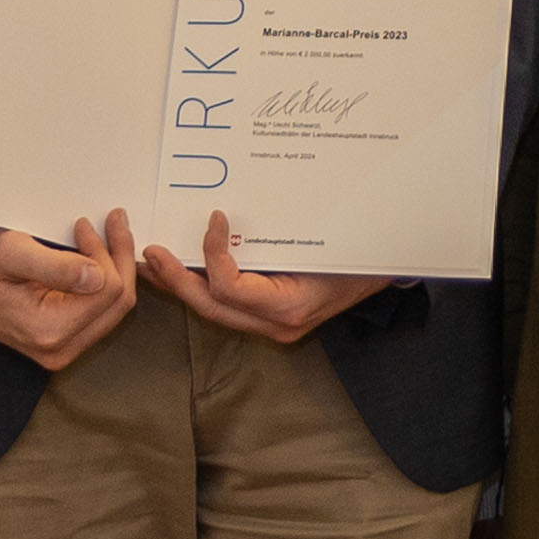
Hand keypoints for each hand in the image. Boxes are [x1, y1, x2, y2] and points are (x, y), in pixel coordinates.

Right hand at [0, 214, 143, 369]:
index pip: (108, 292)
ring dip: (112, 268)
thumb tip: (97, 275)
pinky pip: (96, 312)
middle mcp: (57, 349)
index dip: (108, 253)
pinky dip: (100, 282)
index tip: (92, 225)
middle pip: (117, 304)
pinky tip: (92, 258)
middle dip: (118, 259)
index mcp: (48, 331)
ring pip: (111, 308)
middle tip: (111, 224)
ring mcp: (59, 348)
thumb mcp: (11, 252)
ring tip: (98, 236)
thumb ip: (56, 266)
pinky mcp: (58, 340)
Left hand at [141, 212, 388, 342]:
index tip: (214, 219)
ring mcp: (273, 327)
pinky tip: (189, 268)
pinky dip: (206, 285)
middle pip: (210, 306)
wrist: (388, 276)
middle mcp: (277, 324)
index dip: (213, 254)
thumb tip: (233, 210)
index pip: (231, 288)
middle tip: (151, 253)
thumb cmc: (360, 254)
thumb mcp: (324, 241)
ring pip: (214, 310)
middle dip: (175, 279)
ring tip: (155, 263)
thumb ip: (278, 236)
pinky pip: (228, 306)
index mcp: (290, 307)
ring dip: (183, 284)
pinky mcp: (270, 320)